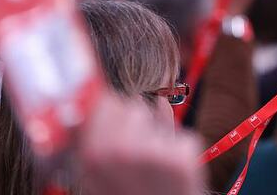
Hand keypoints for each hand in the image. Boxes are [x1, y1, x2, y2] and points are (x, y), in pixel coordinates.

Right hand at [79, 95, 202, 194]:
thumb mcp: (104, 176)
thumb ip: (108, 135)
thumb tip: (125, 100)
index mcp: (92, 155)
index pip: (102, 103)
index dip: (111, 112)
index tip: (116, 123)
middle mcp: (119, 150)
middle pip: (131, 107)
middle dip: (137, 125)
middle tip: (140, 158)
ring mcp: (152, 153)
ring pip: (157, 120)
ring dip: (158, 138)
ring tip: (155, 171)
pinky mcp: (181, 158)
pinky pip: (184, 137)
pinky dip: (183, 154)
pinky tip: (174, 178)